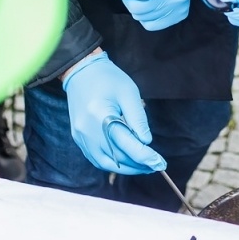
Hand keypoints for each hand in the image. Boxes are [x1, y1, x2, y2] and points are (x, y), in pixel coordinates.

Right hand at [63, 52, 167, 174]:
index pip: (126, 144)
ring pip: (105, 163)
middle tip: (156, 165)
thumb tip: (146, 142)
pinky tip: (126, 161)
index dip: (145, 156)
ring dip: (126, 168)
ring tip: (144, 166)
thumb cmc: (108, 79)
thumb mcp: (129, 93)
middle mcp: (87, 132)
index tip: (160, 163)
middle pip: (115, 158)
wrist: (81, 71)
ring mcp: (81, 137)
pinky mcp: (78, 138)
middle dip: (137, 165)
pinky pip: (96, 158)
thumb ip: (138, 119)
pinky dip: (112, 163)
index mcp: (100, 117)